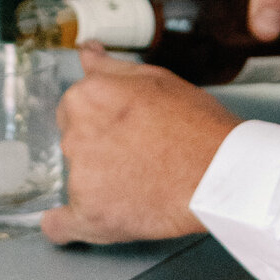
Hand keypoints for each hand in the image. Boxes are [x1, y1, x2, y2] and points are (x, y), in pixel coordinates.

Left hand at [41, 44, 239, 245]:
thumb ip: (111, 68)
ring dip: (94, 182)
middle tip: (132, 153)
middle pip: (72, 141)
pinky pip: (59, 227)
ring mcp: (79, 178)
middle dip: (95, 146)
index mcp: (86, 97)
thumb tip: (87, 51)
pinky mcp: (89, 216)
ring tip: (134, 183)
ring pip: (74, 179)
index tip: (118, 128)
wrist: (219, 174)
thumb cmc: (196, 125)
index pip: (74, 107)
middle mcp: (74, 135)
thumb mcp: (155, 79)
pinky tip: (71, 223)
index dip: (99, 117)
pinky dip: (66, 226)